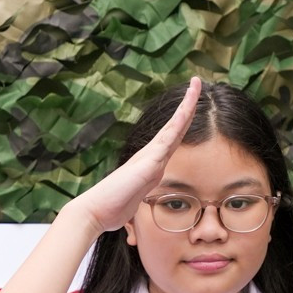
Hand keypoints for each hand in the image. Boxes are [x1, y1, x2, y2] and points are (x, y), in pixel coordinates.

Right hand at [68, 76, 200, 234]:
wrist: (95, 210)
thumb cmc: (112, 208)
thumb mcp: (134, 202)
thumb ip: (139, 197)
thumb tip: (136, 203)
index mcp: (151, 164)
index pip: (172, 138)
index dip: (183, 121)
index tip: (191, 104)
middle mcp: (151, 155)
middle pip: (176, 126)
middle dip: (188, 104)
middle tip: (196, 82)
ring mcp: (150, 156)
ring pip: (175, 126)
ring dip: (187, 104)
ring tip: (196, 85)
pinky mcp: (149, 161)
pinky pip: (169, 136)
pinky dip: (180, 119)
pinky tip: (189, 106)